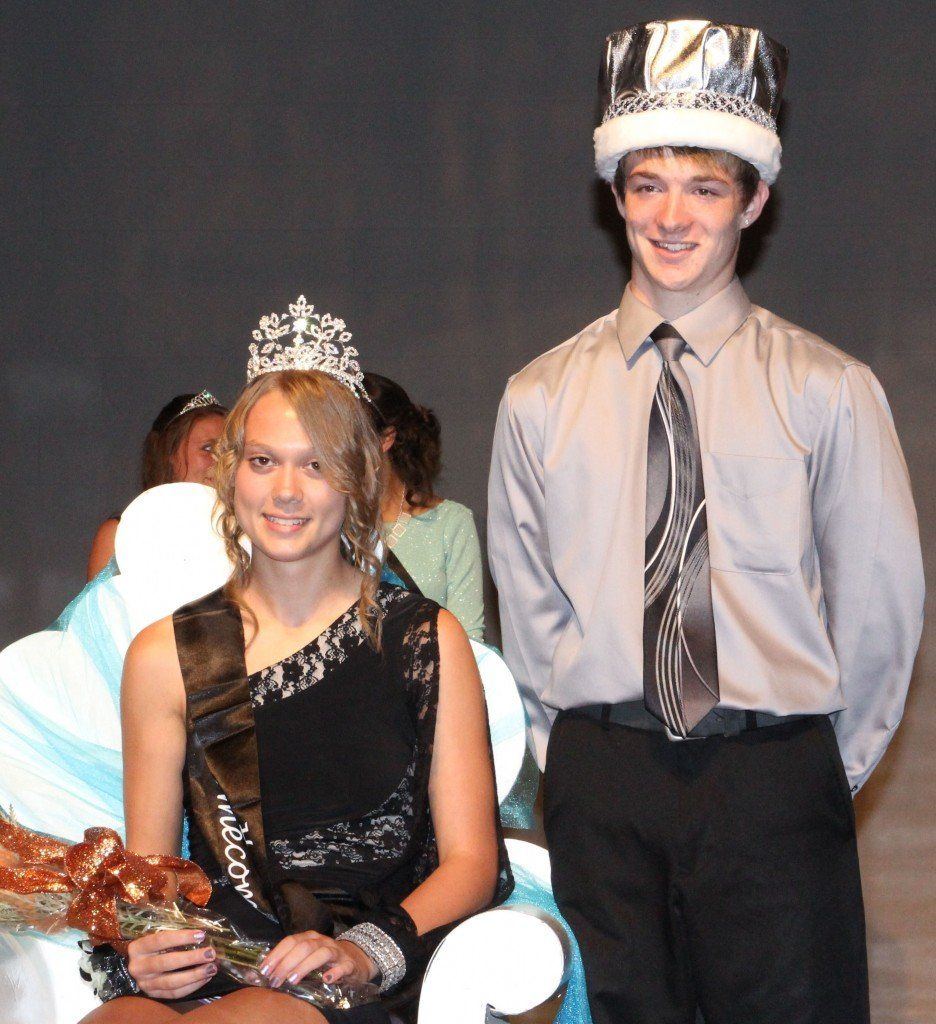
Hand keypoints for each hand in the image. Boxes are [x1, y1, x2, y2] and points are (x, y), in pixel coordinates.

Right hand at [127, 928, 216, 999]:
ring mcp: (145, 984)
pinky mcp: (153, 995)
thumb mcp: (156, 936)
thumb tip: (201, 934)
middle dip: (191, 958)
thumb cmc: (151, 946)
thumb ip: (173, 933)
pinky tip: (205, 978)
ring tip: (212, 968)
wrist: (134, 965)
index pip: (161, 940)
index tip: (201, 935)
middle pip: (167, 963)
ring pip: (171, 982)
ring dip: (194, 975)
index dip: (182, 937)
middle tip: (210, 953)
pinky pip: (174, 993)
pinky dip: (192, 986)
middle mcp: (138, 967)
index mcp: (138, 948)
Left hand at [259, 931, 376, 988]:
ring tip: (292, 980)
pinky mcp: (349, 964)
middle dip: (286, 963)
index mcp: (310, 938)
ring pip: (321, 953)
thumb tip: (261, 973)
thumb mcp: (308, 957)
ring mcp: (336, 952)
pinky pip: (343, 966)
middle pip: (303, 947)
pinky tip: (326, 979)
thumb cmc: (325, 961)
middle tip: (275, 980)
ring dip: (305, 966)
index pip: (291, 941)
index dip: (276, 954)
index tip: (264, 970)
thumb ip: (289, 962)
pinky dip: (334, 972)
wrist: (356, 959)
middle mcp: (322, 941)